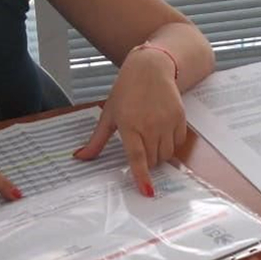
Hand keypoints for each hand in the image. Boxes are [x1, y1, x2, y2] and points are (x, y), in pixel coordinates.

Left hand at [72, 47, 187, 196]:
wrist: (150, 68)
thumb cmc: (126, 91)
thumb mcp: (109, 115)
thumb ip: (97, 141)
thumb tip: (80, 157)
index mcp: (130, 125)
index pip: (137, 157)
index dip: (142, 176)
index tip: (147, 191)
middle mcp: (150, 125)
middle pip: (153, 160)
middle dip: (147, 162)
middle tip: (140, 147)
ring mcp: (167, 122)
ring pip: (166, 154)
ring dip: (159, 154)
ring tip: (151, 138)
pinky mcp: (180, 118)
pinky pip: (178, 143)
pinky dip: (171, 143)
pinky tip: (162, 131)